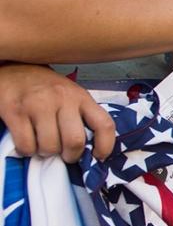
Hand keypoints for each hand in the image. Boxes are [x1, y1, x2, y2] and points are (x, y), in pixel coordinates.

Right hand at [0, 65, 115, 161]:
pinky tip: (27, 141)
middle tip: (64, 154)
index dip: (106, 146)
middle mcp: (62, 98)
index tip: (98, 156)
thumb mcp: (70, 95)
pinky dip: (27, 151)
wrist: (13, 69)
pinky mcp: (16, 111)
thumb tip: (89, 150)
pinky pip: (26, 145)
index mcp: (81, 97)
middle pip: (74, 141)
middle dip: (70, 155)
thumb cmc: (45, 88)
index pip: (104, 124)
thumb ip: (81, 117)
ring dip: (46, 153)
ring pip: (50, 147)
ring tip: (43, 144)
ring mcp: (38, 104)